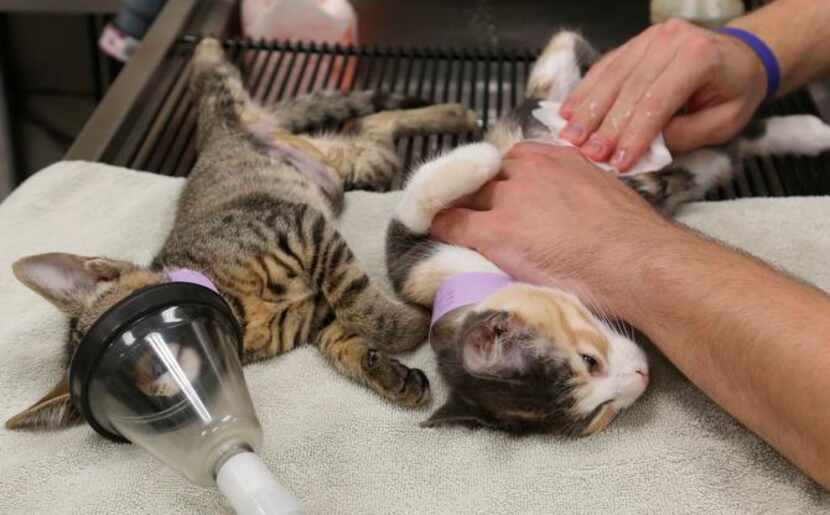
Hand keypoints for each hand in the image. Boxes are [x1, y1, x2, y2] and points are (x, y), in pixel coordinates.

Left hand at [430, 142, 676, 314]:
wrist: (638, 261)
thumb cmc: (633, 238)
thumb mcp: (602, 193)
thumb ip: (573, 190)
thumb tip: (565, 210)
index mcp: (554, 157)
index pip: (506, 162)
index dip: (497, 184)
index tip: (496, 201)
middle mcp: (526, 169)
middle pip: (482, 178)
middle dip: (477, 197)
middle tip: (477, 220)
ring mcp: (507, 199)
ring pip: (463, 197)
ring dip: (459, 212)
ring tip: (455, 232)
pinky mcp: (494, 231)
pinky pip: (449, 224)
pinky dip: (440, 229)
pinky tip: (436, 238)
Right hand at [558, 19, 765, 171]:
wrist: (741, 57)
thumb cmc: (734, 92)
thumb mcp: (722, 123)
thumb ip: (683, 136)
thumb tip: (642, 150)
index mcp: (700, 57)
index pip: (657, 101)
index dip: (634, 133)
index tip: (617, 161)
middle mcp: (672, 40)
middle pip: (629, 87)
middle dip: (605, 124)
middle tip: (586, 152)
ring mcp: (651, 37)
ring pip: (612, 76)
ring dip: (587, 108)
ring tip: (570, 136)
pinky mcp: (635, 42)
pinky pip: (605, 67)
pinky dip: (585, 91)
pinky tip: (568, 111)